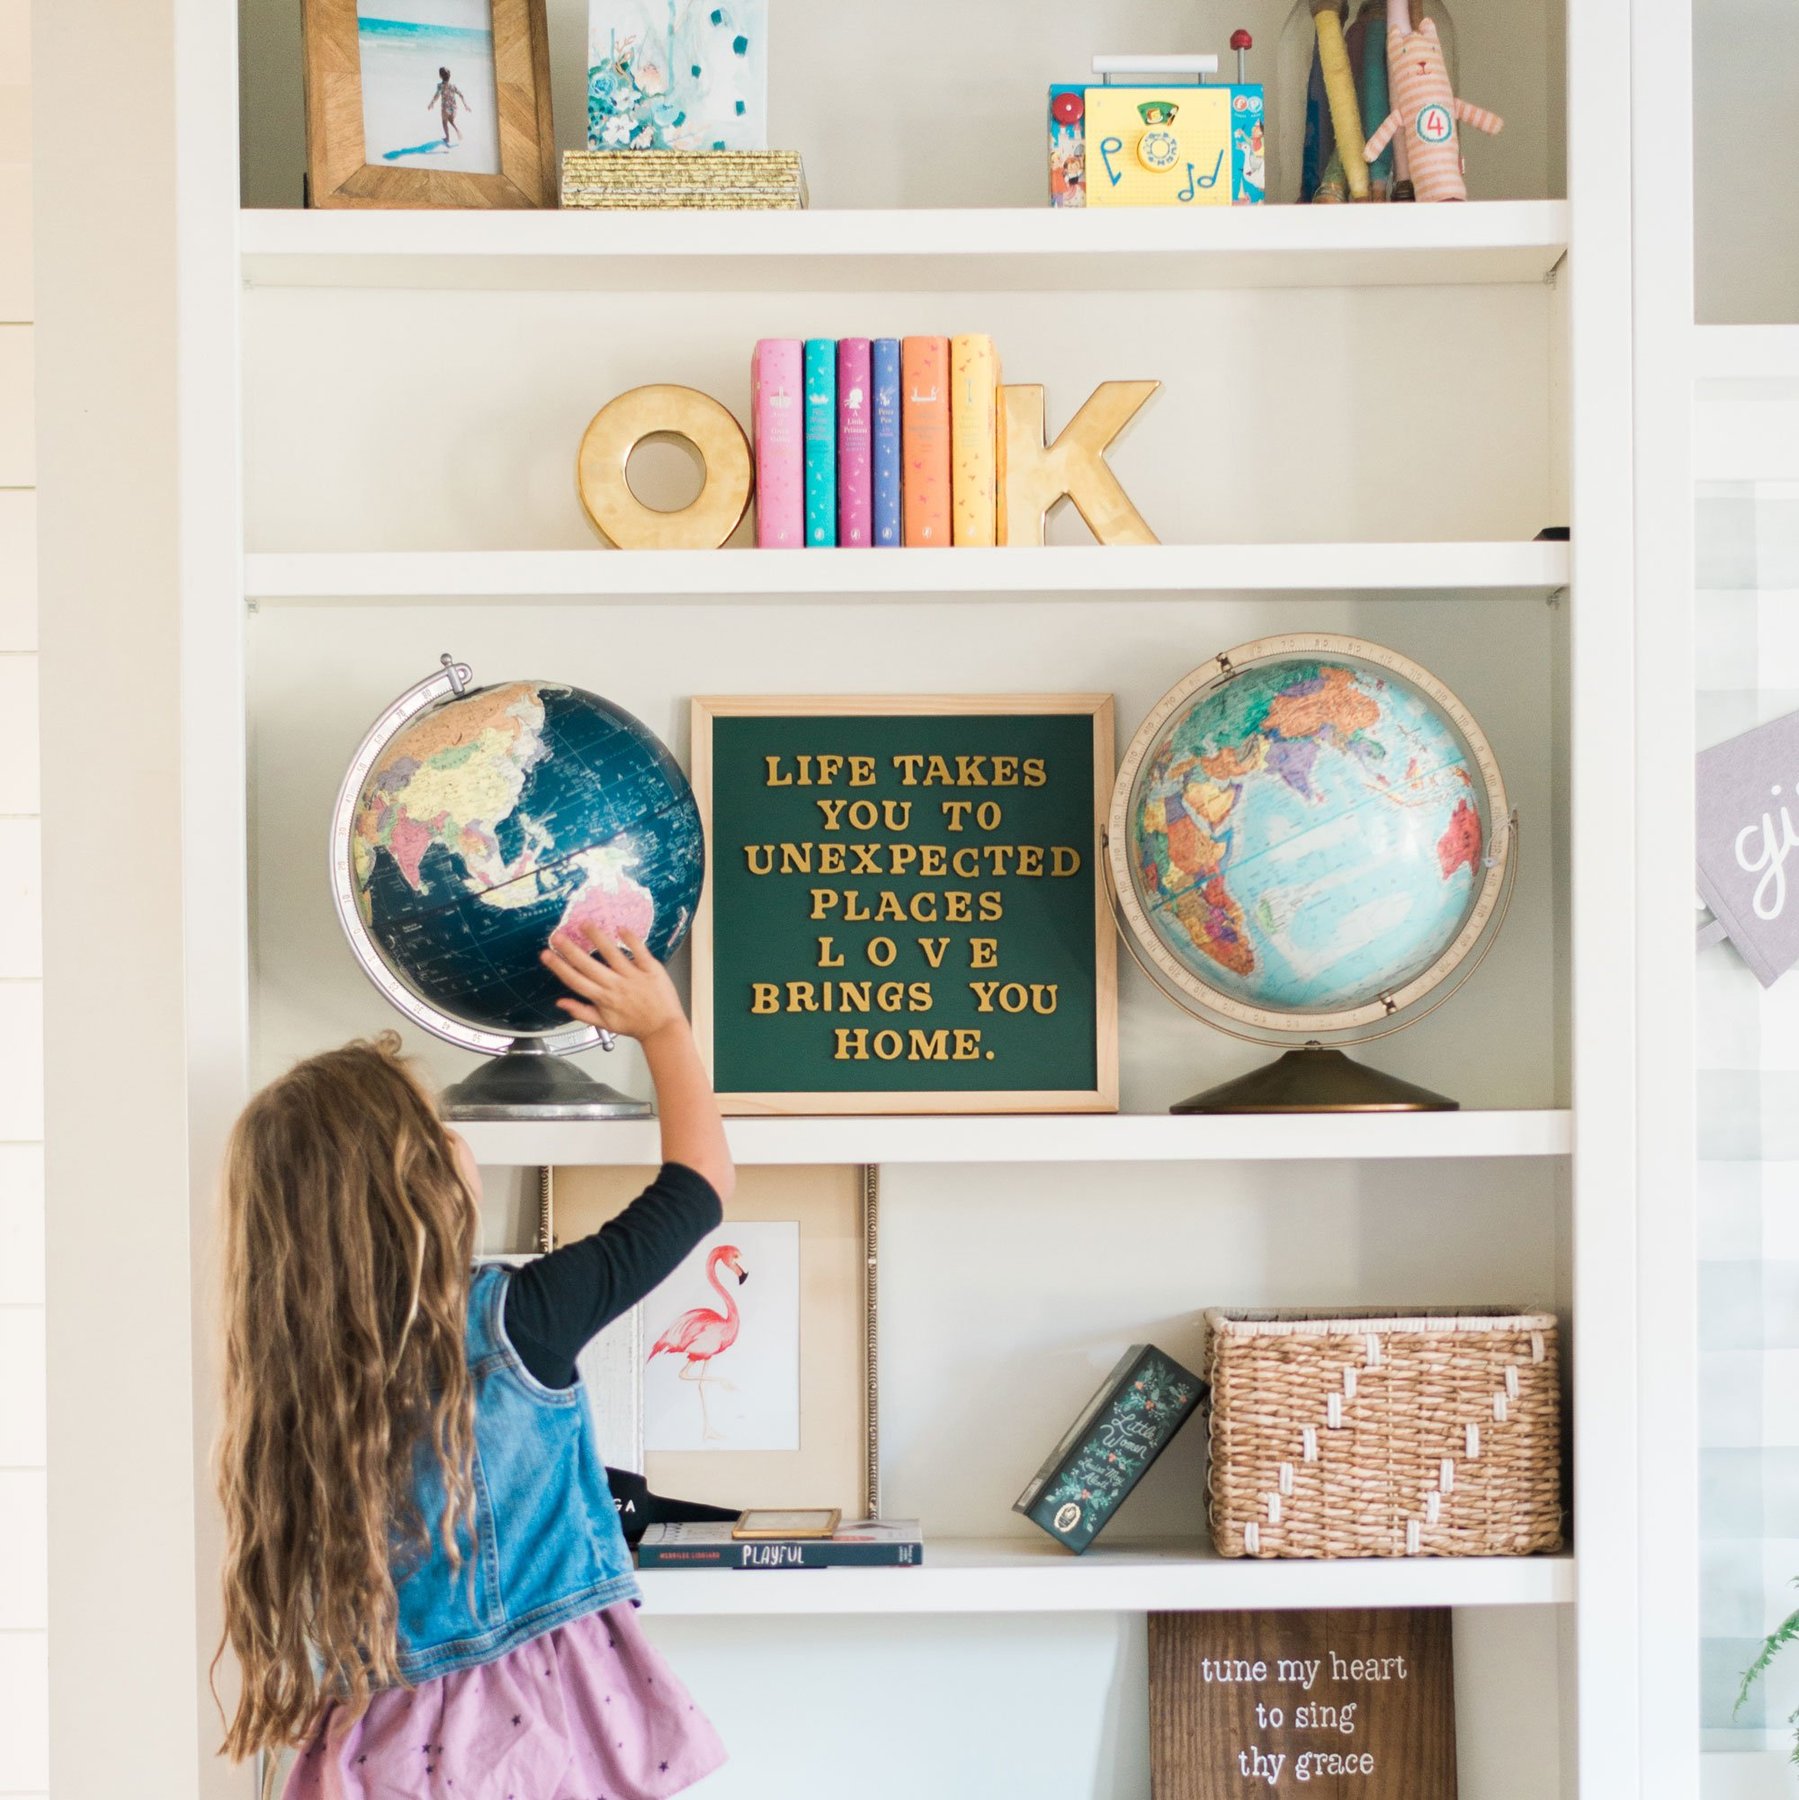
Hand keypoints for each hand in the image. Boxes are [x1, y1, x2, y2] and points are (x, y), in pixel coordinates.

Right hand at [541, 926, 686, 1043]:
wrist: (663, 1028)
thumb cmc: (634, 1025)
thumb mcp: (605, 1024)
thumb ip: (581, 1012)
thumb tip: (560, 1003)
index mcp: (603, 999)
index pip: (575, 981)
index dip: (559, 967)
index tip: (546, 954)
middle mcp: (615, 986)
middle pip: (588, 965)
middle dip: (570, 950)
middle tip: (557, 936)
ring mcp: (633, 976)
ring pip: (612, 954)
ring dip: (597, 938)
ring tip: (585, 924)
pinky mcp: (651, 969)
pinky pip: (639, 951)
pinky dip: (630, 939)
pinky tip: (620, 928)